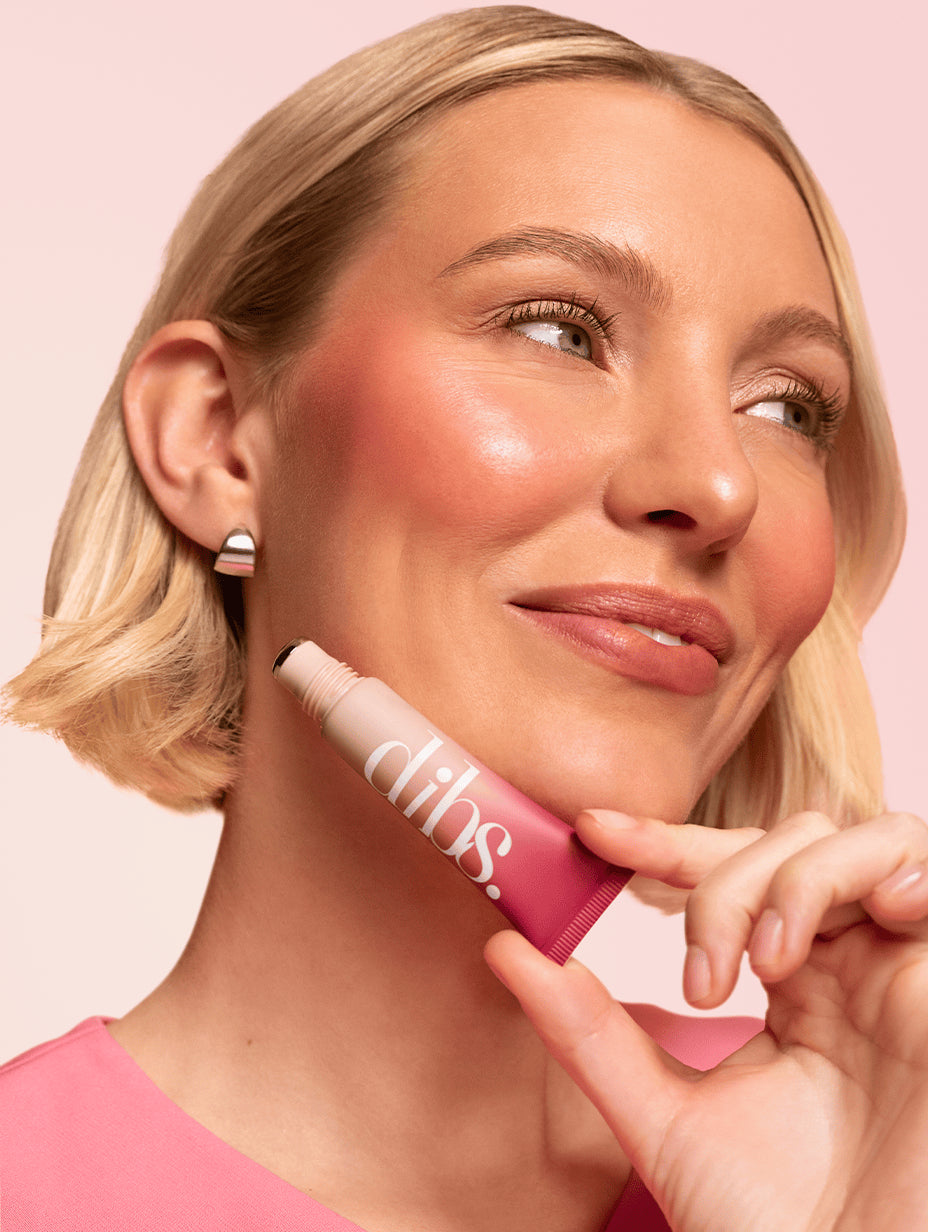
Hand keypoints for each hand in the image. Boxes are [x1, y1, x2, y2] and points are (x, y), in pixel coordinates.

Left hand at [485, 809, 927, 1231]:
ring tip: (770, 964)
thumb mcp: (662, 1116)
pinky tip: (873, 915)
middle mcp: (847, 968)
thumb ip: (589, 1032)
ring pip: (863, 841)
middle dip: (728, 881)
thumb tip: (506, 950)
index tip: (593, 831)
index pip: (728, 874)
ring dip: (801, 880)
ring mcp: (901, 974)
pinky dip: (900, 871)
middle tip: (701, 976)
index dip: (664, 840)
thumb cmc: (768, 1227)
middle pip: (792, 844)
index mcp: (789, 987)